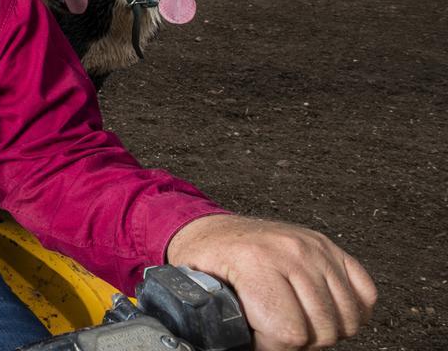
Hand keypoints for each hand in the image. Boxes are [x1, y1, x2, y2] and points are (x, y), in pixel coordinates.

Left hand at [166, 214, 376, 349]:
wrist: (214, 232)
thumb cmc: (208, 261)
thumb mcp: (204, 293)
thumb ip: (224, 325)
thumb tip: (237, 346)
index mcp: (256, 263)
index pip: (290, 330)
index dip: (275, 347)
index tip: (261, 340)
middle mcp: (291, 252)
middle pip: (323, 328)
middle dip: (300, 341)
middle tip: (278, 333)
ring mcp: (316, 249)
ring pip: (348, 316)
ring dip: (325, 329)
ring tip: (298, 322)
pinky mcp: (331, 248)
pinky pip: (366, 293)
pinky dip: (351, 311)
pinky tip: (323, 311)